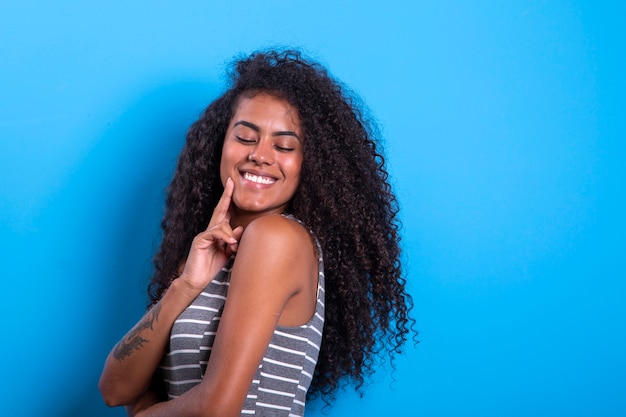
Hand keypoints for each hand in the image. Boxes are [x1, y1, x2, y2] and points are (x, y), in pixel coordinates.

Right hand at [178, 177, 243, 291]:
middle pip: (220, 210)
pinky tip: (230, 245)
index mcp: (218, 233)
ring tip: (233, 247)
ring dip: (230, 235)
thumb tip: (240, 228)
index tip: (233, 186)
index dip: (229, 200)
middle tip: (232, 182)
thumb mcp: (228, 253)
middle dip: (227, 196)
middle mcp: (211, 231)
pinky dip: (224, 237)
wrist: (197, 281)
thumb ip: (234, 241)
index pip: (225, 213)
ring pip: (221, 225)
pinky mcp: (200, 240)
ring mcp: (204, 234)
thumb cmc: (212, 267)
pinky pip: (214, 233)